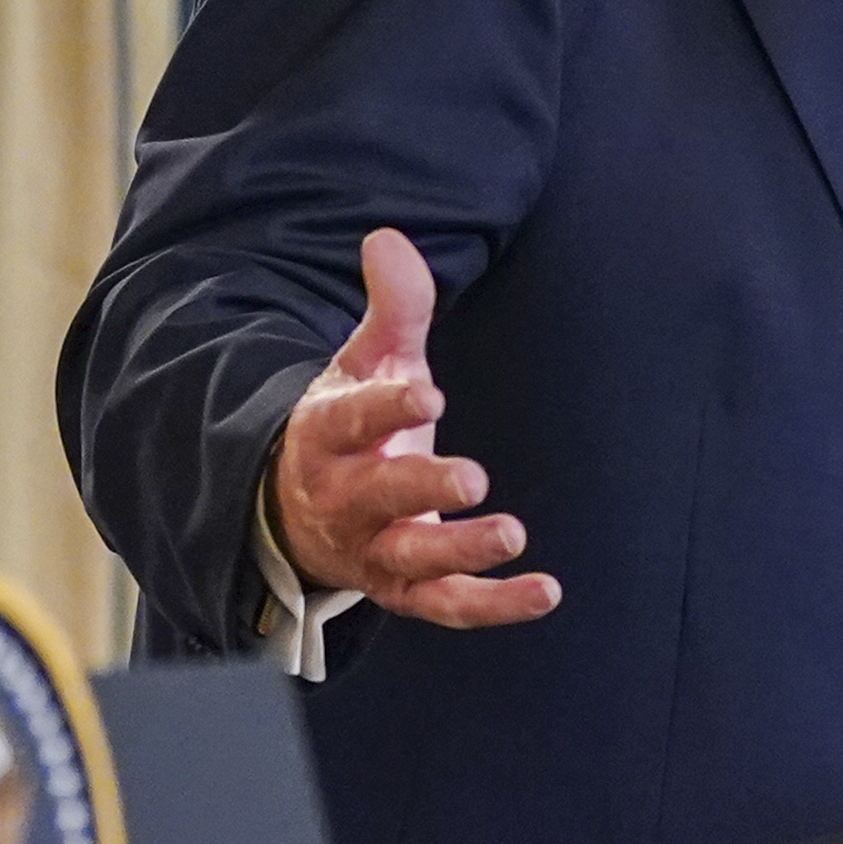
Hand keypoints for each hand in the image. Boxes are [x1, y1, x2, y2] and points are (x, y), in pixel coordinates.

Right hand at [266, 228, 560, 630]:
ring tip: (510, 533)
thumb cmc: (348, 427)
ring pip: (412, 557)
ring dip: (459, 550)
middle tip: (470, 475)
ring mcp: (374, 549)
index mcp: (327, 434)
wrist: (298, 512)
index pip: (351, 419)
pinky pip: (446, 604)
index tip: (426, 393)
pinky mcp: (403, 588)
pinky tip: (544, 591)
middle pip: (378, 495)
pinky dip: (493, 604)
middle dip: (420, 485)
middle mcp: (344, 498)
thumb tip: (388, 239)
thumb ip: (391, 307)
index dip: (385, 409)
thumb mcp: (365, 362)